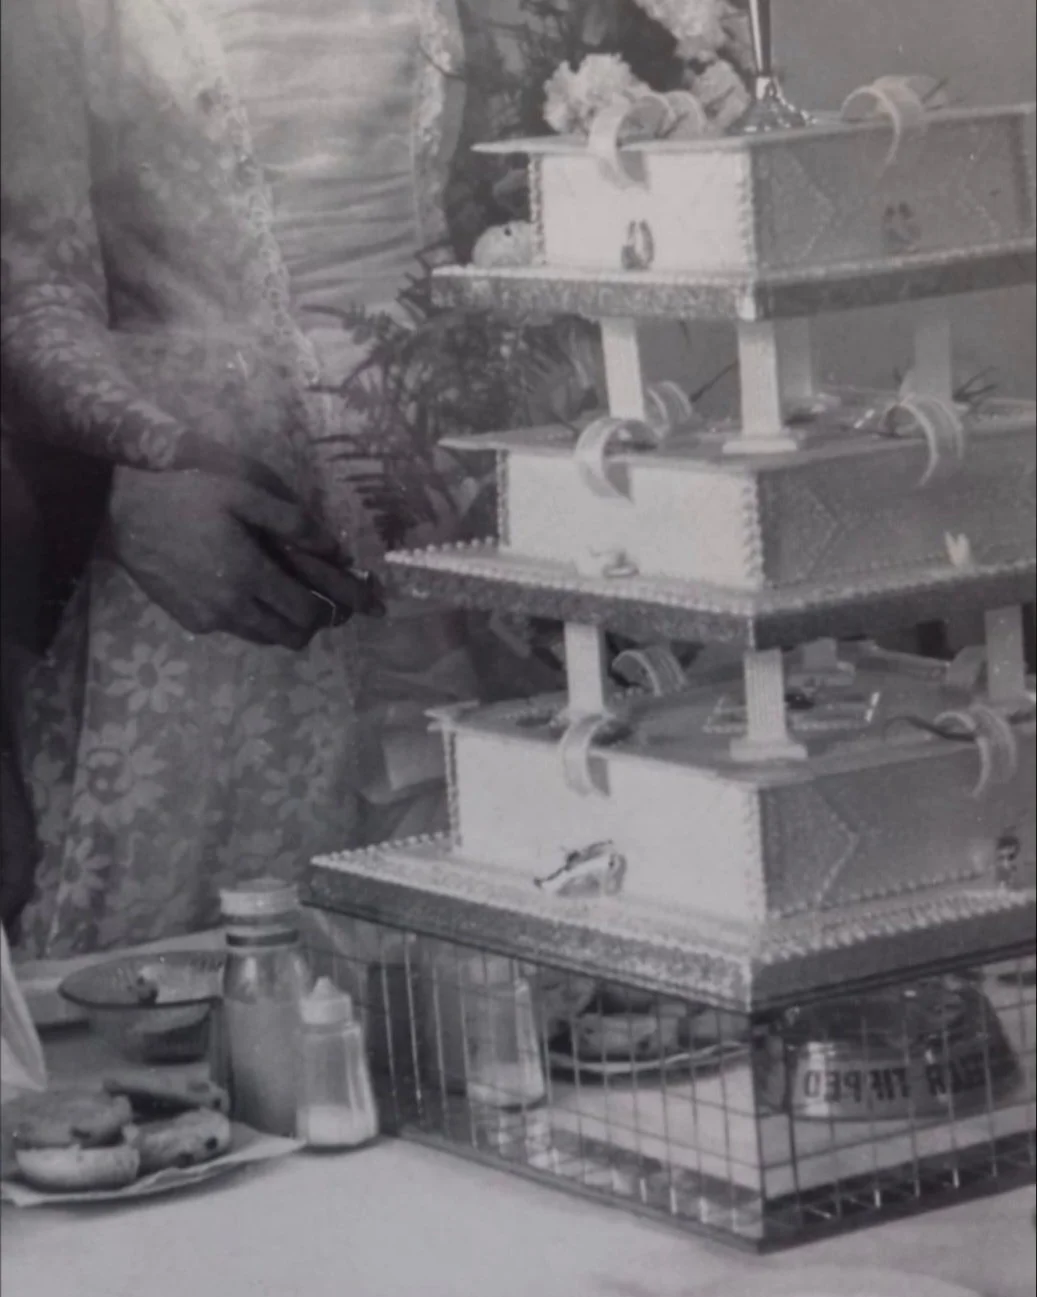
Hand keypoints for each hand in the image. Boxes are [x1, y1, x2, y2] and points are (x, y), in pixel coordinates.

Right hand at [107, 468, 370, 648]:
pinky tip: (251, 591)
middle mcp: (232, 607)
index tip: (352, 602)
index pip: (306, 613)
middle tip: (324, 602)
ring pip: (266, 638)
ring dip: (285, 624)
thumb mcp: (243, 493)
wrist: (122, 515)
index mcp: (249, 575)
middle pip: (291, 636)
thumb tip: (335, 547)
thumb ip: (292, 521)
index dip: (334, 611)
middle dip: (314, 624)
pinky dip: (255, 619)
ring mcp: (210, 619)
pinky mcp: (192, 622)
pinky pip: (238, 630)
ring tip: (291, 596)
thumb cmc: (187, 496)